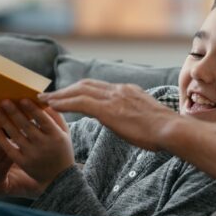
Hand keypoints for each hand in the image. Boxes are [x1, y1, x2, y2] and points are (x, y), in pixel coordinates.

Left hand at [0, 99, 73, 185]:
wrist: (59, 177)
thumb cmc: (62, 150)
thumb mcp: (65, 133)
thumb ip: (56, 117)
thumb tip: (43, 101)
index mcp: (56, 136)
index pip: (43, 120)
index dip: (32, 109)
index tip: (22, 99)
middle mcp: (44, 145)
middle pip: (26, 126)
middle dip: (14, 112)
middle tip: (4, 101)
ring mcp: (32, 155)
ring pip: (16, 135)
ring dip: (5, 121)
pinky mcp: (23, 163)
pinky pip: (9, 148)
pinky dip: (1, 138)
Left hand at [40, 80, 177, 151]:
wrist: (171, 130)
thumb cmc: (163, 131)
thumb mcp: (146, 117)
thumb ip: (134, 115)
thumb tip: (128, 121)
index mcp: (128, 91)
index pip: (99, 87)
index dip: (81, 89)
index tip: (69, 94)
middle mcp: (118, 90)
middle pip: (85, 84)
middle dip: (66, 89)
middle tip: (50, 95)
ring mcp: (113, 97)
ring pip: (78, 91)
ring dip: (60, 95)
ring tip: (44, 100)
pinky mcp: (107, 108)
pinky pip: (79, 102)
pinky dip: (63, 103)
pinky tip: (52, 106)